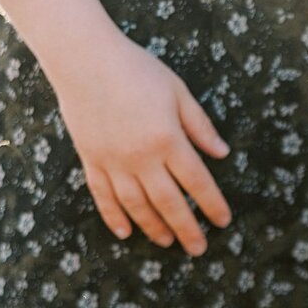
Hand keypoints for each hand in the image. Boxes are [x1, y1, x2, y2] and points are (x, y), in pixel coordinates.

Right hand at [54, 31, 231, 254]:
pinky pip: (102, 195)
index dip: (212, 205)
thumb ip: (200, 126)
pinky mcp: (91, 159)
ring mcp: (113, 161)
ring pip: (136, 205)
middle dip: (186, 229)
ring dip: (153, 227)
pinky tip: (125, 232)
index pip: (197, 182)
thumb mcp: (178, 92)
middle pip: (168, 203)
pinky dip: (113, 217)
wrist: (84, 58)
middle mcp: (141, 157)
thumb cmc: (136, 70)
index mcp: (168, 139)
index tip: (222, 222)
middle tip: (198, 248)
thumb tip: (222, 154)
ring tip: (167, 242)